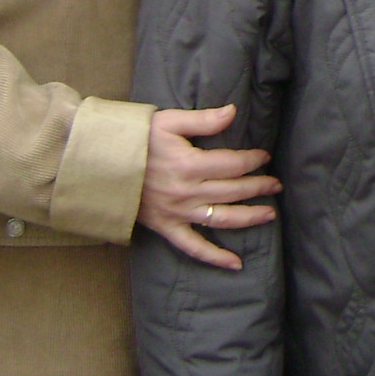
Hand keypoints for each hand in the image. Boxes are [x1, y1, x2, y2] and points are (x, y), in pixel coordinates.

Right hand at [137, 105, 280, 271]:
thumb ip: (202, 119)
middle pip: (233, 191)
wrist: (98, 167)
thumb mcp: (167, 122)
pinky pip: (193, 247)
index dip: (253, 160)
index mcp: (189, 164)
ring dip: (249, 217)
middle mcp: (187, 192)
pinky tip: (236, 264)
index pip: (233, 164)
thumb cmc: (134, 141)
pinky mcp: (166, 228)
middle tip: (276, 185)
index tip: (265, 157)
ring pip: (222, 219)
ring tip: (270, 214)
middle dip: (259, 187)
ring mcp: (177, 213)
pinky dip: (215, 257)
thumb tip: (233, 112)